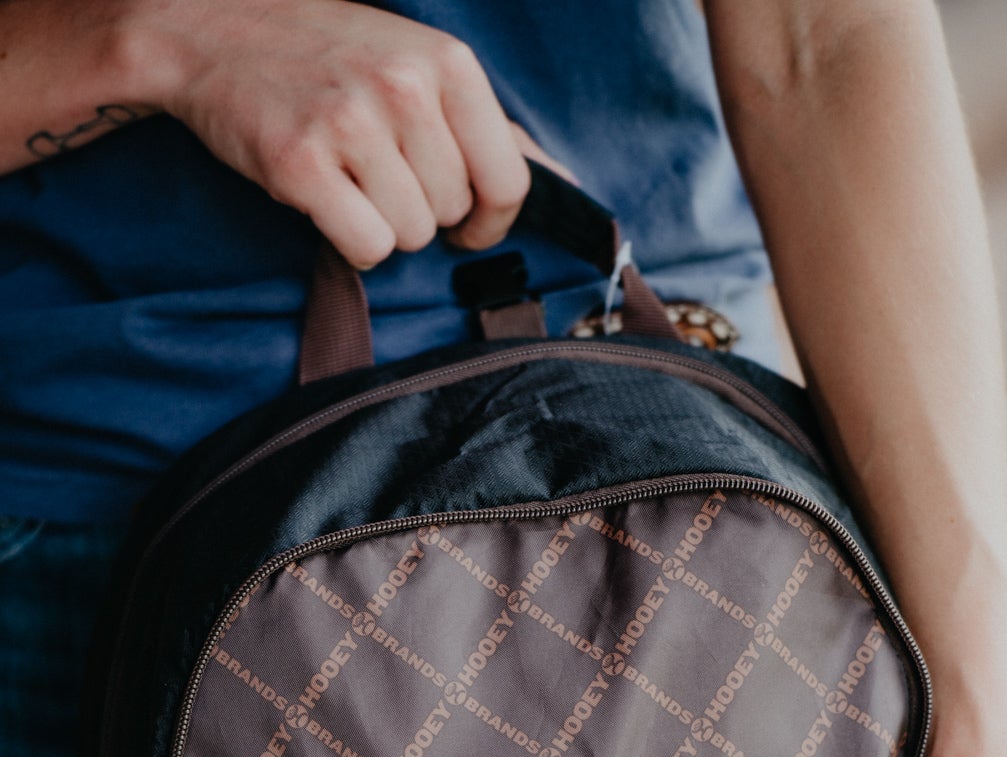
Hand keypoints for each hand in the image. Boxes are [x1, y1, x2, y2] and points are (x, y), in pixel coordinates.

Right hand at [118, 0, 569, 267]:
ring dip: (381, 223)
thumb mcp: (415, 63)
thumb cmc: (324, 54)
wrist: (211, 29)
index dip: (490, 219)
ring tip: (347, 175)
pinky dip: (349, 240)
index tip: (466, 222)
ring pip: (411, 236)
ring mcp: (352, 125)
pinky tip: (325, 196)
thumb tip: (564, 180)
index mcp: (446, 63)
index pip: (509, 181)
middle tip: (375, 168)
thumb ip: (483, 124)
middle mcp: (405, 89)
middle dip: (421, 208)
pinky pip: (366, 248)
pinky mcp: (303, 164)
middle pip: (453, 213)